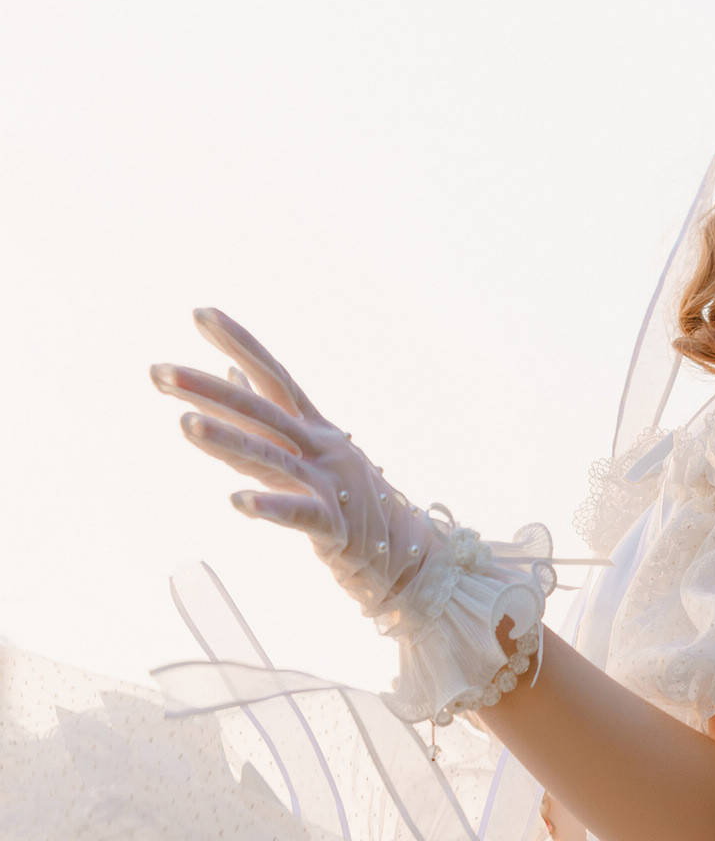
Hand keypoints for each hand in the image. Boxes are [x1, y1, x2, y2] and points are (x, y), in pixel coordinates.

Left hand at [150, 307, 442, 618]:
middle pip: (261, 410)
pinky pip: (299, 514)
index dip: (239, 342)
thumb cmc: (352, 499)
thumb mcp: (311, 448)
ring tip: (183, 424)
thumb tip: (230, 371)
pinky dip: (270, 506)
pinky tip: (236, 501)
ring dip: (228, 439)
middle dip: (206, 390)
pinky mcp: (334, 526)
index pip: (273, 375)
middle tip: (157, 372)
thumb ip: (268, 412)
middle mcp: (322, 446)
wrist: (408, 552)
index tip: (199, 313)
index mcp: (314, 426)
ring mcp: (329, 483)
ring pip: (272, 457)